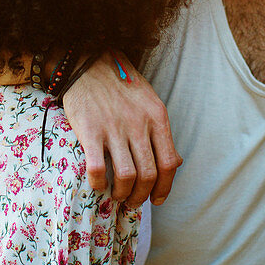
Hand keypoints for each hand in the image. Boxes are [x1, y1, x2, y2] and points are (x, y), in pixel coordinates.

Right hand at [61, 52, 181, 206]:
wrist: (88, 62)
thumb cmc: (121, 84)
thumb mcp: (150, 102)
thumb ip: (160, 131)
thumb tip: (175, 163)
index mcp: (157, 117)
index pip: (169, 164)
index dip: (165, 188)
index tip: (157, 199)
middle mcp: (138, 124)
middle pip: (148, 175)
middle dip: (142, 196)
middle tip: (133, 201)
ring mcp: (113, 128)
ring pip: (126, 177)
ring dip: (122, 194)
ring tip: (117, 195)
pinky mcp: (89, 130)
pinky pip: (97, 169)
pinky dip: (98, 183)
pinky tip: (97, 183)